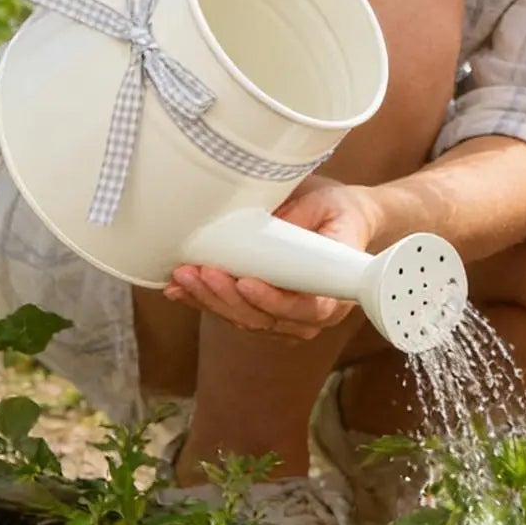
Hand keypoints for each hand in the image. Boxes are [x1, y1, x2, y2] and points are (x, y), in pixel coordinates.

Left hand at [166, 178, 381, 338]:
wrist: (345, 223)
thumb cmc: (339, 214)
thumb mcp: (326, 205)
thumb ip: (298, 217)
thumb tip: (259, 223)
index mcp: (337, 293)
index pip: (306, 308)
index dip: (273, 301)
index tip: (245, 282)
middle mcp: (312, 314)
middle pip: (265, 319)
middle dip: (227, 298)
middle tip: (201, 271)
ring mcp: (286, 319)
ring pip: (244, 320)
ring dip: (210, 300)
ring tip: (184, 276)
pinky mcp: (264, 314)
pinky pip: (232, 314)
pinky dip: (204, 302)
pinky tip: (180, 290)